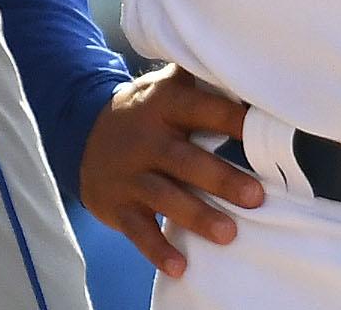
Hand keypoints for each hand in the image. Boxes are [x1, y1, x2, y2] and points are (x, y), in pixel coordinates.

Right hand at [79, 64, 263, 277]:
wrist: (81, 134)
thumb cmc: (146, 112)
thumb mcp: (165, 88)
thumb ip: (201, 82)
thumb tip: (249, 74)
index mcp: (164, 105)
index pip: (200, 108)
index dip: (230, 119)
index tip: (259, 131)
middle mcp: (146, 139)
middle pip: (185, 159)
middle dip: (220, 178)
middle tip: (256, 196)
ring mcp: (130, 174)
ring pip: (164, 196)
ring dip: (197, 216)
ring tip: (229, 234)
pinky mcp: (118, 205)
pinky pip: (138, 231)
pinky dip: (157, 250)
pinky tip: (180, 266)